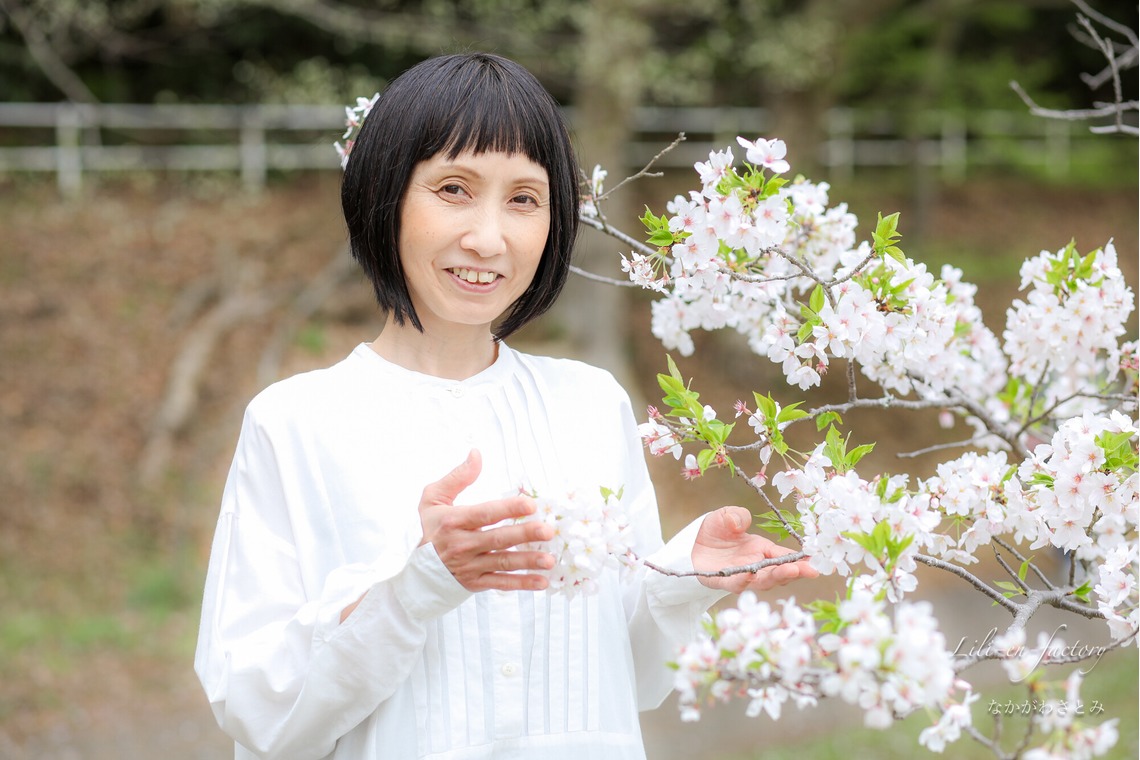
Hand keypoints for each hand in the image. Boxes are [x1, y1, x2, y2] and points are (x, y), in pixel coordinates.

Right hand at [418, 449, 555, 591]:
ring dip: (527, 561)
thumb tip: (477, 454)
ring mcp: (470, 566)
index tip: (531, 504)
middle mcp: (462, 545)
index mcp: (453, 521)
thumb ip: (457, 477)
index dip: (508, 509)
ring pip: (502, 563)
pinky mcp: (476, 582)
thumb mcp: (433, 499)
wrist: (417, 570)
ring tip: (550, 560)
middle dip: (524, 535)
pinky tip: (542, 582)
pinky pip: (501, 583)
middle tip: (547, 531)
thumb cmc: (432, 528)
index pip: (484, 514)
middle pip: (497, 539)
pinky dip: (522, 584)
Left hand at [691, 506, 817, 593]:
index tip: (816, 561)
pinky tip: (751, 575)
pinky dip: (744, 581)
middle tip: (810, 570)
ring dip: (777, 577)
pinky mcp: (725, 581)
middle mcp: (756, 565)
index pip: (785, 556)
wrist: (692, 546)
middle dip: (795, 571)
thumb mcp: (727, 516)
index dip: (801, 560)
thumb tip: (741, 522)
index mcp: (763, 549)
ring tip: (790, 571)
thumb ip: (737, 515)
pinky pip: (736, 584)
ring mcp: (743, 575)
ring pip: (763, 581)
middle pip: (779, 572)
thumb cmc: (716, 531)